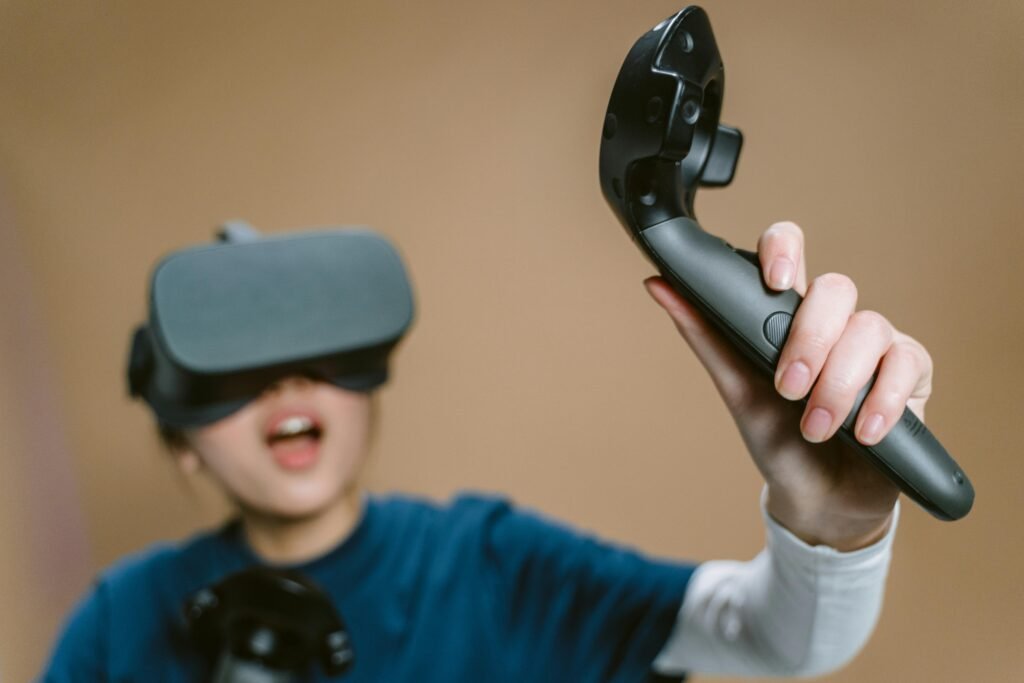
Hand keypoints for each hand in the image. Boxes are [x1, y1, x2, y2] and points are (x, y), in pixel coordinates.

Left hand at [645, 222, 932, 549]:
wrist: (818, 500)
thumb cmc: (776, 438)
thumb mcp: (735, 391)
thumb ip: (704, 336)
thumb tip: (657, 284)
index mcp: (785, 315)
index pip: (788, 251)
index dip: (784, 248)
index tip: (776, 279)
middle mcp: (834, 321)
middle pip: (836, 287)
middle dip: (810, 340)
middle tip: (787, 388)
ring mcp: (876, 343)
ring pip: (870, 328)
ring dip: (838, 385)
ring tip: (816, 428)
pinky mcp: (910, 372)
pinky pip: (907, 363)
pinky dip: (882, 400)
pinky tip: (864, 432)